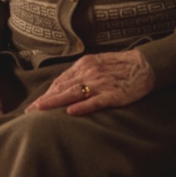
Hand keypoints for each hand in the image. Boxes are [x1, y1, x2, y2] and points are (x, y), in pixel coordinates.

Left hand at [25, 51, 155, 116]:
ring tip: (40, 110)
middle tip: (29, 112)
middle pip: (62, 87)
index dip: (46, 93)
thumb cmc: (121, 66)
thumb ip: (81, 74)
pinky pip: (96, 100)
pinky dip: (83, 106)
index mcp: (85, 64)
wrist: (146, 65)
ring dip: (55, 102)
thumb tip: (63, 86)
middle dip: (44, 100)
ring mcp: (101, 83)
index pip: (60, 81)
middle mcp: (90, 72)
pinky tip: (71, 112)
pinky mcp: (114, 94)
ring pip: (73, 93)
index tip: (34, 105)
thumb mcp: (98, 64)